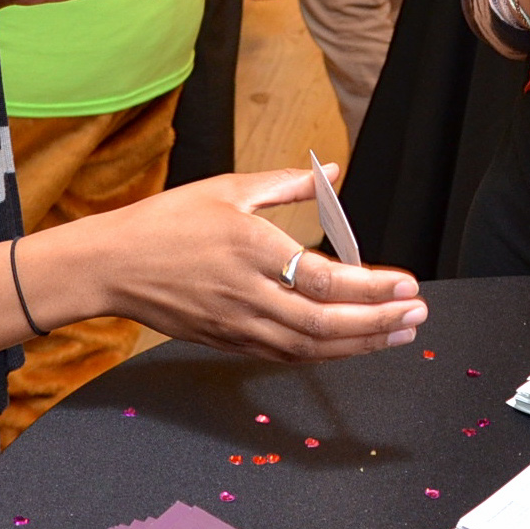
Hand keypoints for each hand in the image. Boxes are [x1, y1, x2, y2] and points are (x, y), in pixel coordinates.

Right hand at [66, 168, 426, 361]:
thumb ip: (288, 185)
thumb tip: (335, 174)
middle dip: (379, 323)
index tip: (406, 284)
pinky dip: (324, 353)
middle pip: (326, 322)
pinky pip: (286, 355)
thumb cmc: (166, 221)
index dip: (371, 288)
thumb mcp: (228, 188)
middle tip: (417, 314)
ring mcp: (238, 325)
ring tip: (398, 333)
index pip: (324, 278)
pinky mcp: (229, 342)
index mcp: (251, 249)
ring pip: (310, 347)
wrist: (112, 265)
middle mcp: (248, 294)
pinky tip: (351, 345)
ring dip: (361, 344)